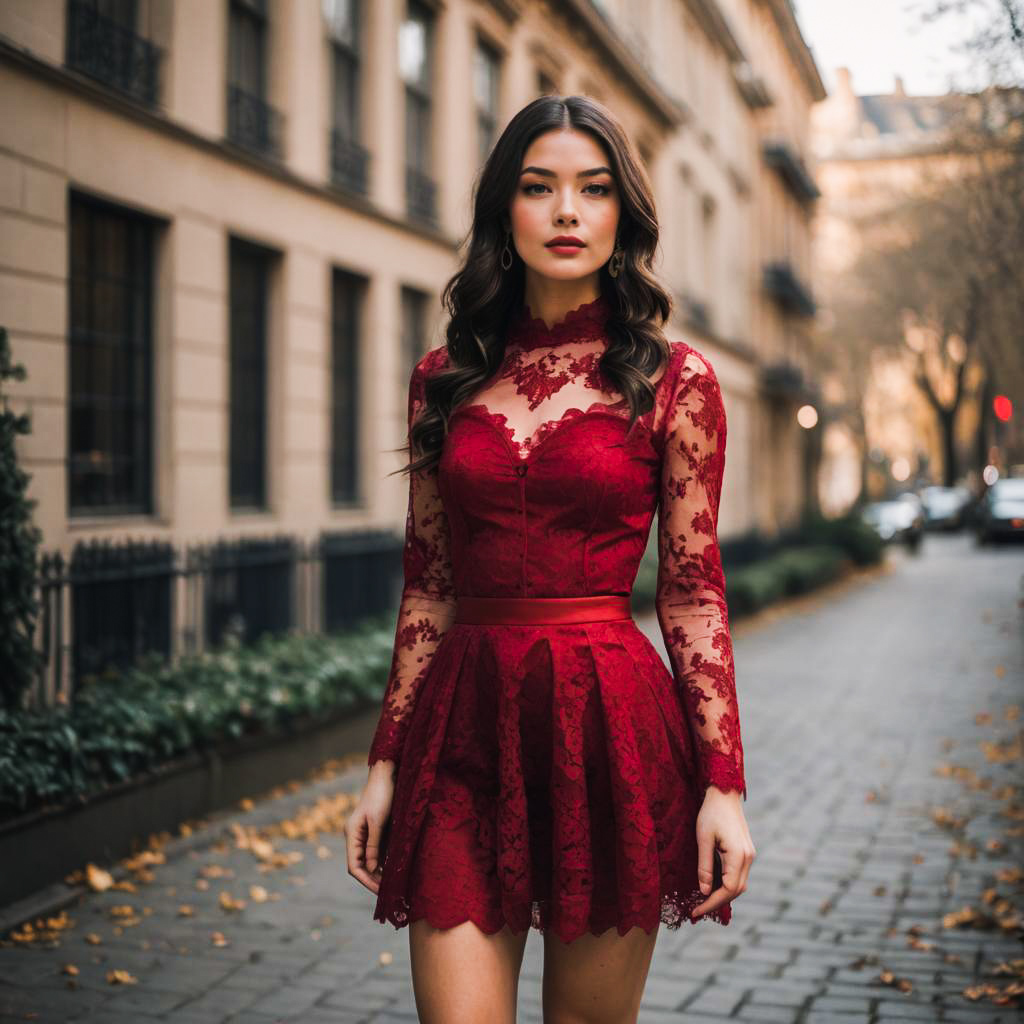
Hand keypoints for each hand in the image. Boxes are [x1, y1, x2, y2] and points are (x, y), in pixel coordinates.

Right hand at [345, 762, 395, 894]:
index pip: (353, 866)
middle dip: (372, 879)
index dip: (366, 880)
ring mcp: (364, 834)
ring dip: (378, 872)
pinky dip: (383, 862)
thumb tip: (370, 869)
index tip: (380, 891)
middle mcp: (355, 836)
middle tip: (388, 892)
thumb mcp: (379, 821)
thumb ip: (374, 846)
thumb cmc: (382, 795)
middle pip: (359, 866)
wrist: (387, 775)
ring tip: (393, 885)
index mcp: (351, 834)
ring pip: (368, 860)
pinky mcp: (375, 831)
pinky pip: (376, 852)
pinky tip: (394, 870)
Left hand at [690, 785, 754, 920]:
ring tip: (702, 900)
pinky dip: (726, 884)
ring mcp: (749, 855)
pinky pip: (738, 874)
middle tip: (697, 909)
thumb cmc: (711, 813)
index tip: (696, 911)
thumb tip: (704, 891)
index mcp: (739, 856)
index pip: (728, 890)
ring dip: (722, 894)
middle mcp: (748, 858)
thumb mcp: (703, 839)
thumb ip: (704, 866)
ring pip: (739, 884)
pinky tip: (712, 885)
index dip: (712, 903)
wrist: (724, 793)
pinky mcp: (745, 851)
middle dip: (717, 902)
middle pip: (736, 890)